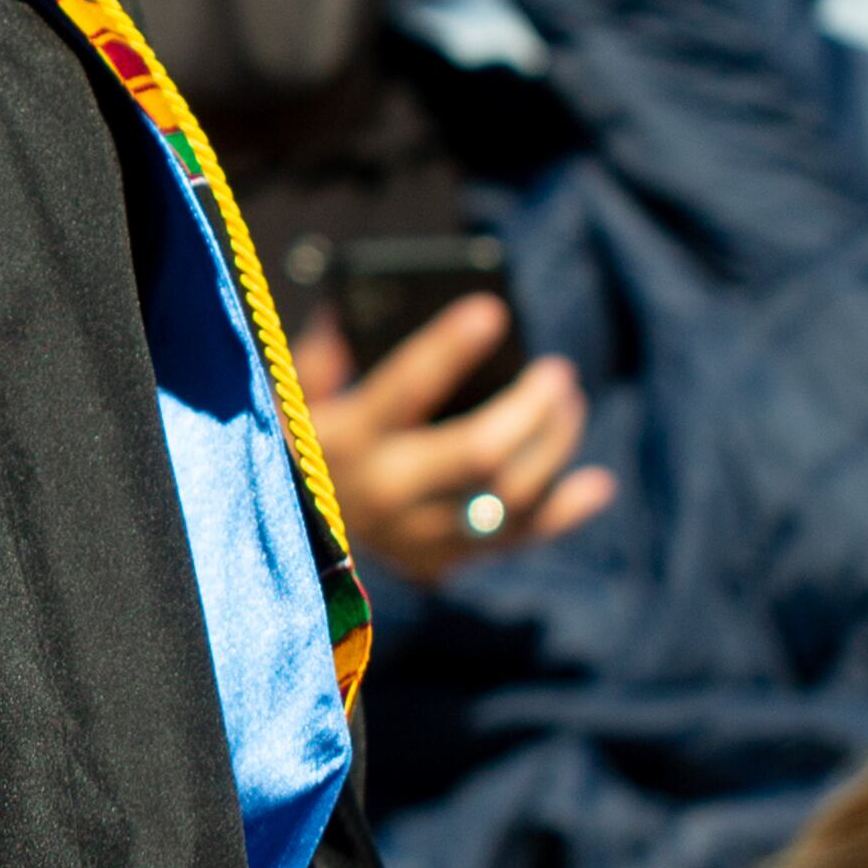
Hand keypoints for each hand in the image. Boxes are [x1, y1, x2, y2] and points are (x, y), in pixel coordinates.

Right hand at [302, 295, 615, 588]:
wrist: (273, 544)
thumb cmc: (284, 450)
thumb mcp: (286, 400)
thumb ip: (320, 355)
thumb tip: (355, 305)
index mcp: (343, 441)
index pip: (406, 388)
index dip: (451, 347)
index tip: (490, 311)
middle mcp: (382, 494)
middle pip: (481, 451)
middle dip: (531, 407)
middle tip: (558, 373)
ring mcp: (413, 536)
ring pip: (508, 497)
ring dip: (553, 448)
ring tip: (570, 405)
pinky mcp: (434, 562)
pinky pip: (511, 540)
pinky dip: (561, 513)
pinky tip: (594, 484)